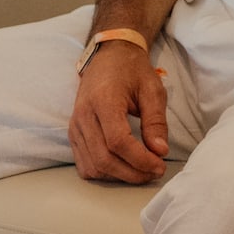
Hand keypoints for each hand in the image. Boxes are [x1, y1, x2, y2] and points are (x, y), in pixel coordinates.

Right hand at [68, 43, 168, 182]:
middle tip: (155, 171)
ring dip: (119, 176)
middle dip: (133, 173)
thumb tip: (159, 151)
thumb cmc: (131, 70)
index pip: (117, 142)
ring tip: (141, 170)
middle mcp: (84, 114)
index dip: (140, 159)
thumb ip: (156, 121)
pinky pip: (84, 164)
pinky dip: (104, 173)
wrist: (109, 56)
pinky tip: (122, 166)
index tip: (160, 164)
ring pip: (93, 166)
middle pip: (104, 159)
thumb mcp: (152, 90)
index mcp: (104, 100)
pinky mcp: (73, 133)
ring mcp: (75, 125)